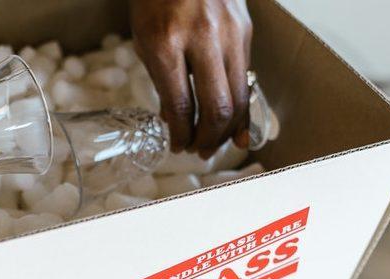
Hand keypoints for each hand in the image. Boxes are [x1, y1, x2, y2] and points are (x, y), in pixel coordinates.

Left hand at [130, 0, 251, 156]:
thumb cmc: (155, 0)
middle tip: (199, 152)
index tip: (178, 146)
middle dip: (209, 138)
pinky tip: (236, 122)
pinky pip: (246, 77)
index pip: (180, 105)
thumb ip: (162, 81)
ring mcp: (229, 33)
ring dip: (228, 128)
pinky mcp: (245, 30)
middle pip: (217, 107)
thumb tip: (175, 121)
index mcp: (166, 43)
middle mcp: (202, 39)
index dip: (181, 134)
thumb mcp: (144, 40)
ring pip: (239, 96)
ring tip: (217, 143)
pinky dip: (241, 104)